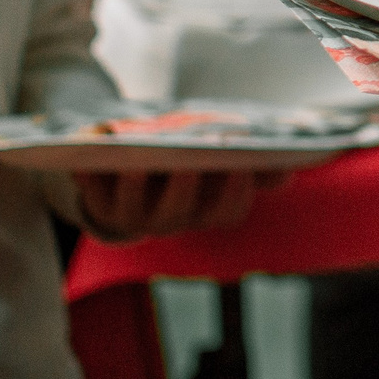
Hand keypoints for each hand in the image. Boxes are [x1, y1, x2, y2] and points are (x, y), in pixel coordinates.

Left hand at [72, 170, 286, 241]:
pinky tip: (88, 159)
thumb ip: (250, 163)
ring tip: (133, 163)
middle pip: (180, 214)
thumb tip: (289, 170)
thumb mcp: (215, 157)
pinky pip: (92, 199)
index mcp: (204, 211)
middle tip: (189, 163)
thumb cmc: (181, 160)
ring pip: (133, 212)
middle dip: (183, 190)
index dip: (234, 193)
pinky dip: (89, 181)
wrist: (125, 175)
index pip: (226, 213)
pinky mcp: (98, 208)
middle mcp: (170, 221)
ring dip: (132, 189)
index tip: (239, 163)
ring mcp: (132, 217)